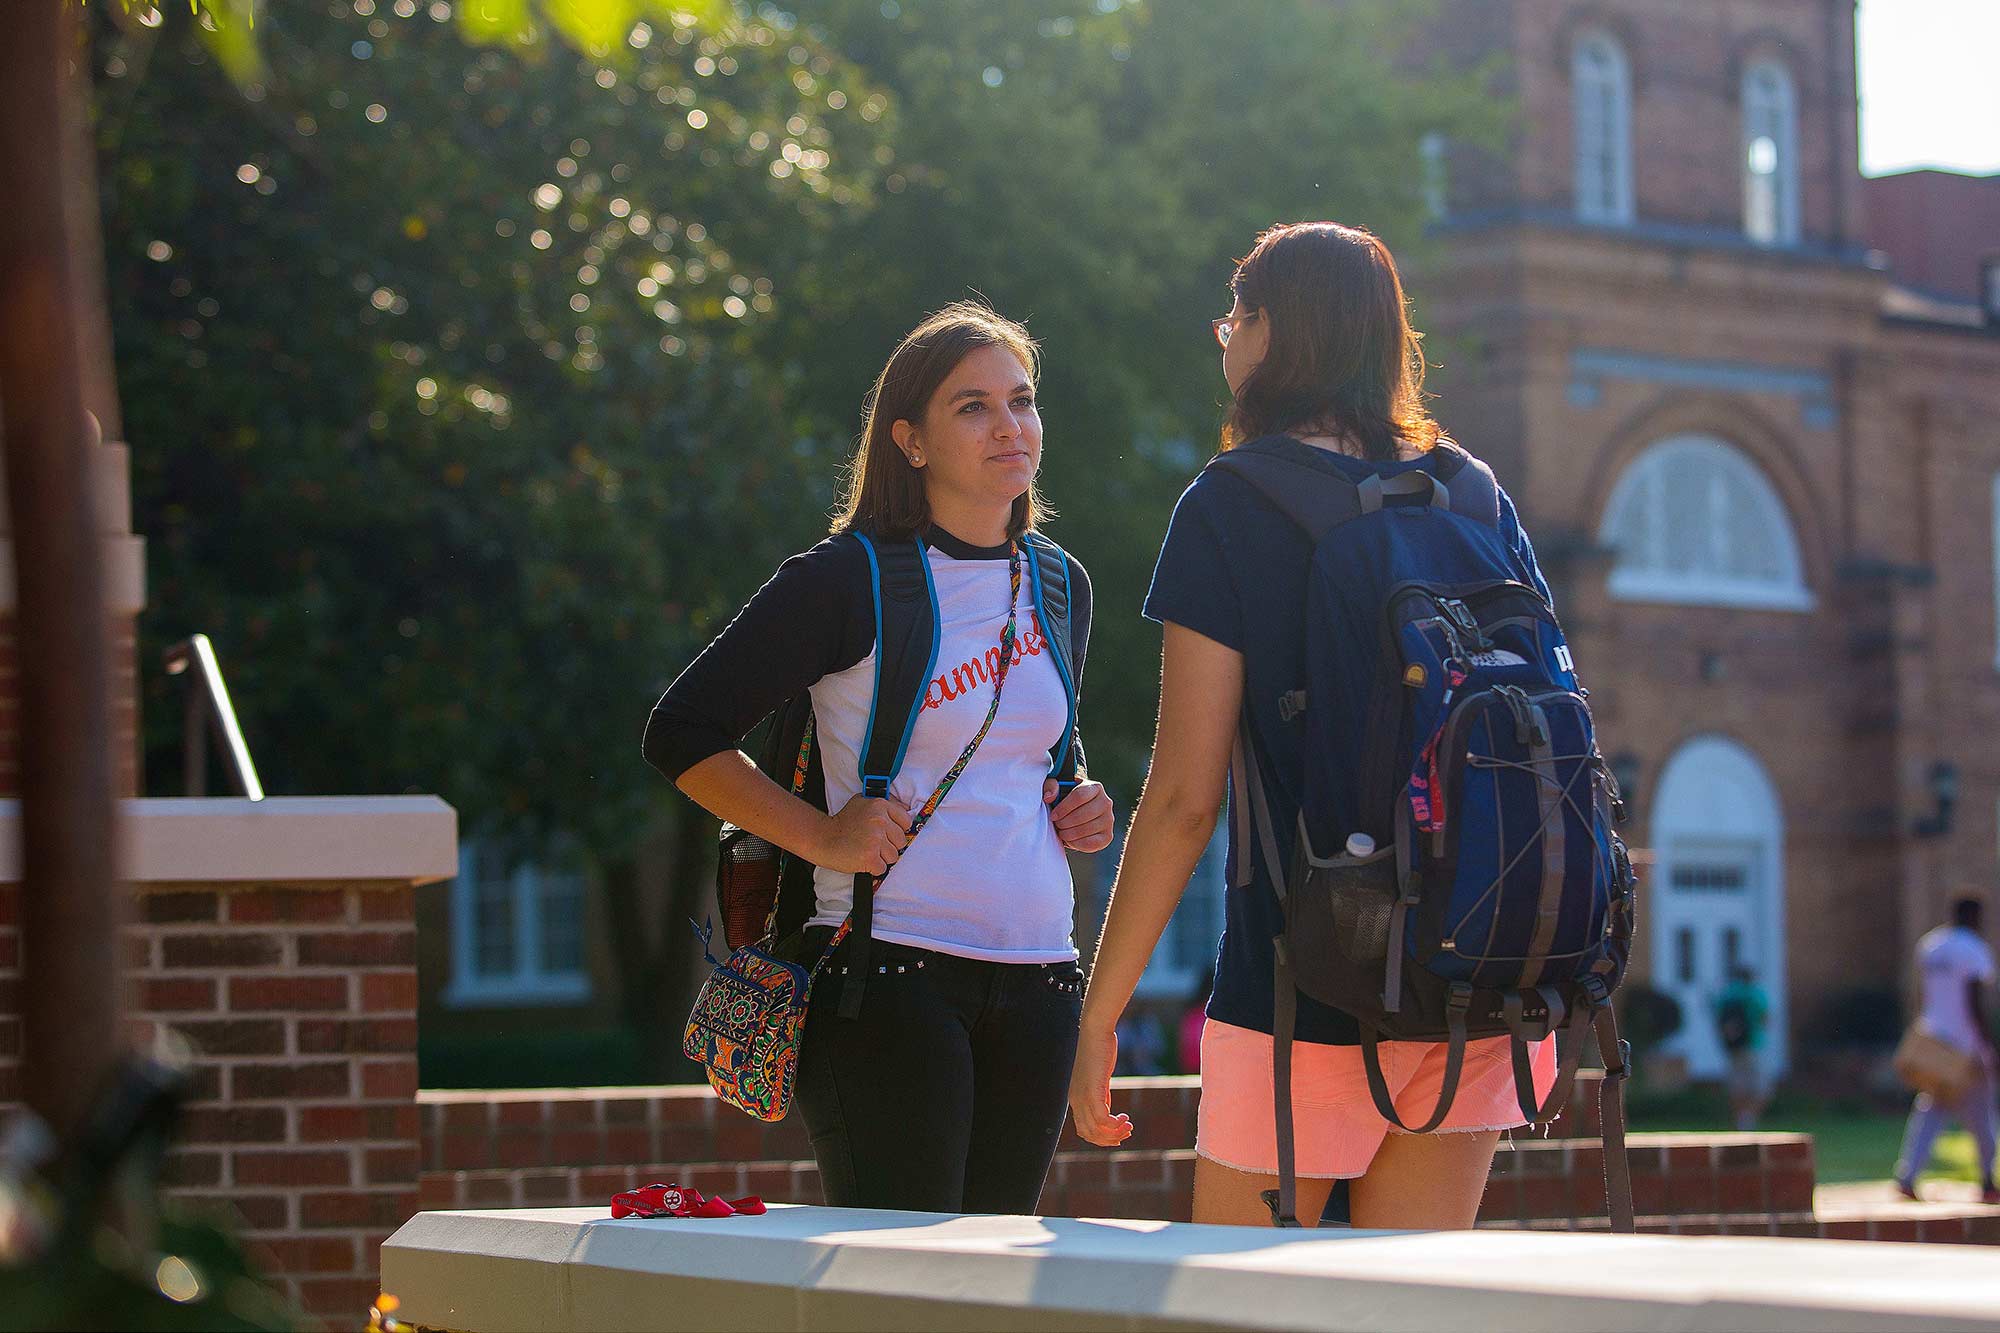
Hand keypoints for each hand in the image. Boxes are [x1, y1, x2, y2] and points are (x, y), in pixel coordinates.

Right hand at [813, 794, 912, 875]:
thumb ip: (883, 805)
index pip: (906, 822)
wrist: (822, 838)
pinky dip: (873, 868)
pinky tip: (862, 859)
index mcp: (880, 805)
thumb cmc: (842, 823)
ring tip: (866, 850)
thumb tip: (906, 810)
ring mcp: (875, 839)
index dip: (897, 830)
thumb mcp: (862, 802)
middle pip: (901, 841)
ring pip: (893, 856)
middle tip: (872, 843)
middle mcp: (880, 821)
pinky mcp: (870, 857)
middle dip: (889, 845)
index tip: (887, 833)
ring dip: (881, 858)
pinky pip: (882, 868)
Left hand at [1045, 779, 1114, 852]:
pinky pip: (1091, 843)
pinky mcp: (1107, 836)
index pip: (1080, 795)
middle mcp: (1106, 802)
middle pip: (1084, 814)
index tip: (1054, 815)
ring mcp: (1108, 820)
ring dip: (1069, 833)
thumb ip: (1051, 786)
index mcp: (1095, 787)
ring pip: (1086, 829)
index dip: (1064, 807)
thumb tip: (1049, 797)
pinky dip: (1076, 843)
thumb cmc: (1065, 800)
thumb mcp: (1057, 789)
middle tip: (1057, 825)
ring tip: (1062, 832)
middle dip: (1065, 822)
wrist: (1076, 816)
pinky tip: (1069, 839)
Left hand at [1068, 1019, 1132, 1146]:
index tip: (1118, 1134)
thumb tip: (1107, 1108)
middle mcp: (1076, 1101)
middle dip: (1109, 1139)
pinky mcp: (1092, 1092)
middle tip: (1127, 1133)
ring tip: (1129, 1127)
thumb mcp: (1099, 1079)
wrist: (1095, 1033)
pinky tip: (1125, 1118)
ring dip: (1115, 1133)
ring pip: (1096, 1130)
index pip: (1084, 1130)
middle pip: (1089, 1134)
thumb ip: (1101, 1095)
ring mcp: (1083, 1098)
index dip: (1102, 1138)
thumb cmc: (1099, 1051)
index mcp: (1076, 1099)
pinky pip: (1102, 1120)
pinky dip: (1115, 1125)